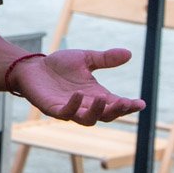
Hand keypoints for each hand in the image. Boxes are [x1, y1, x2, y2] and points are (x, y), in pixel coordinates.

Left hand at [14, 48, 143, 124]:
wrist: (32, 67)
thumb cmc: (59, 66)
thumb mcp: (85, 59)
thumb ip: (105, 59)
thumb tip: (129, 53)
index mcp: (96, 95)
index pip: (116, 105)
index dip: (129, 106)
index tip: (140, 103)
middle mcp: (84, 105)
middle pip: (105, 116)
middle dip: (116, 111)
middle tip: (125, 103)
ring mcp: (68, 108)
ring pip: (87, 119)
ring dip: (96, 111)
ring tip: (102, 98)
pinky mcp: (52, 108)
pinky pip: (64, 112)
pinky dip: (73, 105)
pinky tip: (78, 94)